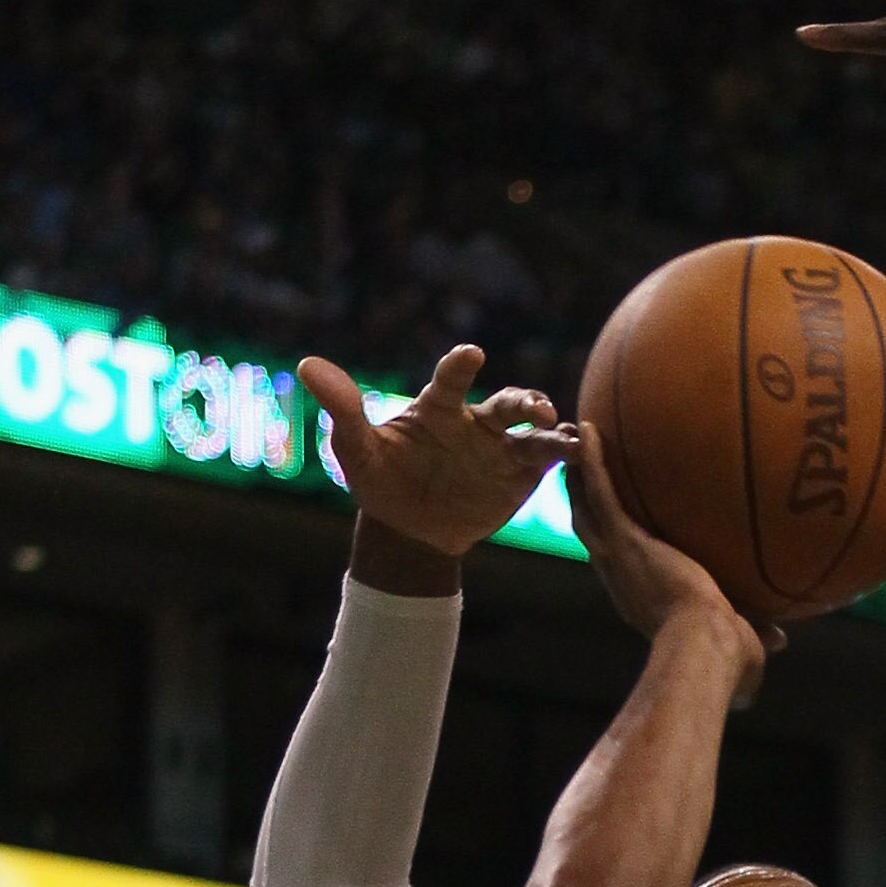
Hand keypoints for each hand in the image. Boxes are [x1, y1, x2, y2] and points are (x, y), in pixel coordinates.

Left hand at [298, 343, 575, 556]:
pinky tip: (579, 458)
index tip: (471, 356)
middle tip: (534, 409)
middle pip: (506, 401)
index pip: (452, 380)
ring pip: (535, 432)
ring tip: (565, 440)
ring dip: (553, 432)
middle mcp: (476, 421)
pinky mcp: (520, 477)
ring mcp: (501, 448)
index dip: (461, 366)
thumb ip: (343, 409)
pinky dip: (566, 459)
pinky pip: (547, 464)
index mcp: (439, 408)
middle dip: (523, 401)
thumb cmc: (381, 482)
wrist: (409, 530)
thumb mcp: (355, 450)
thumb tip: (307, 365)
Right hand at [564, 424, 777, 700]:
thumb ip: (756, 631)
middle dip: (581, 504)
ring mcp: (616, 555)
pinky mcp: (623, 537)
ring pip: (585, 508)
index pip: (618, 567)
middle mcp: (618, 577)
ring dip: (578, 477)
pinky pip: (602, 489)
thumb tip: (780, 639)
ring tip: (574, 445)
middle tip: (576, 474)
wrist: (706, 643)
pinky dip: (594, 459)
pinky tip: (590, 429)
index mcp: (639, 600)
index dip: (611, 546)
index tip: (611, 528)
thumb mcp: (740, 638)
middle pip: (590, 532)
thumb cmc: (724, 653)